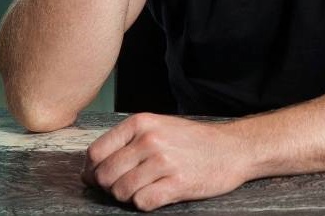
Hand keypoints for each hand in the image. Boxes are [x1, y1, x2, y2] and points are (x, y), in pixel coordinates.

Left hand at [81, 113, 248, 210]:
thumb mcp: (159, 127)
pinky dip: (145, 203)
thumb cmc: (194, 140)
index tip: (97, 177)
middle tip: (125, 184)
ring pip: (120, 191)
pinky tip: (158, 192)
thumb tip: (92, 167)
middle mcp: (149, 140)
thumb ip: (128, 141)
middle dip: (109, 186)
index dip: (92, 170)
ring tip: (145, 187)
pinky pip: (142, 203)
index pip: (96, 152)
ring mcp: (163, 162)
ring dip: (128, 196)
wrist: (232, 148)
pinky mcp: (176, 183)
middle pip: (105, 175)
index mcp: (142, 123)